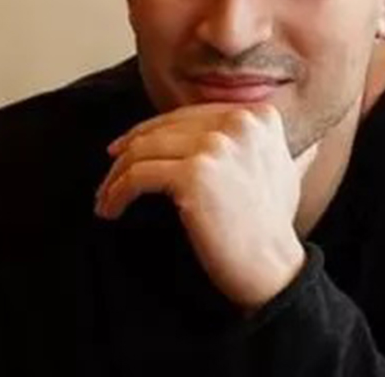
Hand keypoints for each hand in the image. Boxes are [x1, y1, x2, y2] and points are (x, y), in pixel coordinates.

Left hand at [95, 103, 317, 310]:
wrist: (273, 268)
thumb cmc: (270, 228)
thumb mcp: (278, 168)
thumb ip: (253, 143)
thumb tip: (226, 133)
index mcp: (257, 116)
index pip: (188, 116)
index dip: (154, 132)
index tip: (130, 148)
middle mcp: (239, 122)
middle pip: (163, 129)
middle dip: (130, 152)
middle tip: (112, 172)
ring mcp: (216, 145)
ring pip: (144, 149)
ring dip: (117, 176)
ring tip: (106, 198)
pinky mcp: (194, 174)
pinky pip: (137, 176)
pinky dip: (117, 193)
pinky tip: (110, 209)